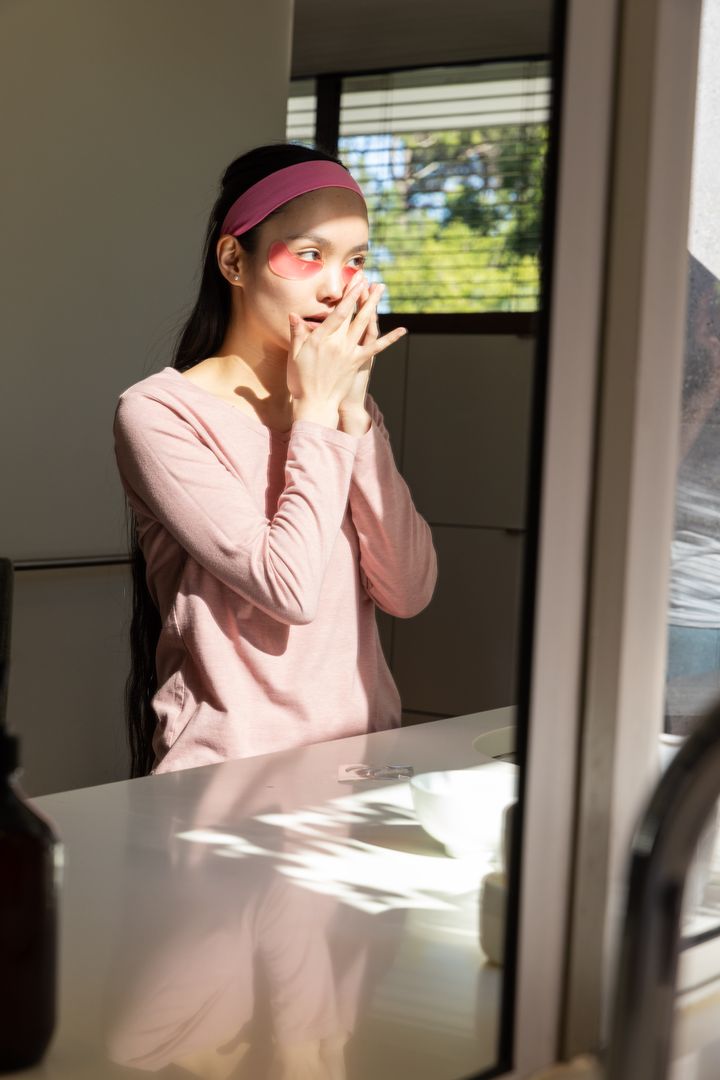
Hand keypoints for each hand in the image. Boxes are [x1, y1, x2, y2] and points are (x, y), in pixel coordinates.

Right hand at [287, 275, 405, 424]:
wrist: (315, 404)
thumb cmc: (301, 381)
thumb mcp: (294, 356)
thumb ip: (297, 334)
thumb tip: (293, 315)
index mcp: (321, 340)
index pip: (337, 313)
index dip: (347, 295)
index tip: (354, 281)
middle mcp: (338, 344)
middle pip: (353, 314)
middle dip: (361, 294)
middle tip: (367, 277)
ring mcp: (350, 353)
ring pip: (365, 325)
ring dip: (374, 305)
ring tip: (380, 289)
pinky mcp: (358, 363)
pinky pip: (376, 348)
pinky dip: (390, 338)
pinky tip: (402, 330)